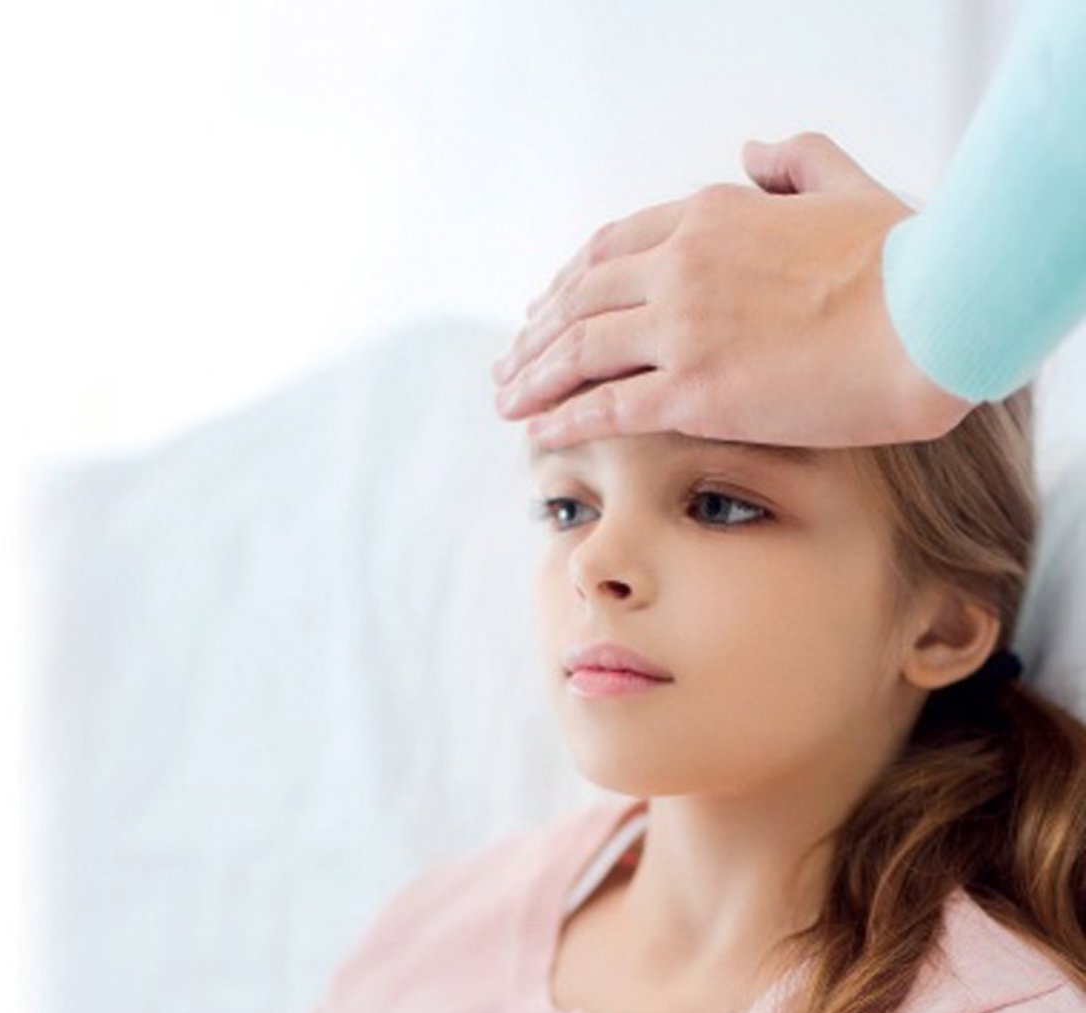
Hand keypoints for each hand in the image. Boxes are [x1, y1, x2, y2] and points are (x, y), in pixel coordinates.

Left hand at [492, 131, 973, 449]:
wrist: (936, 312)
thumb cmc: (908, 260)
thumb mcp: (847, 186)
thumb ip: (797, 162)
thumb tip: (756, 148)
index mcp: (711, 215)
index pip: (612, 247)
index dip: (570, 283)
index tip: (549, 310)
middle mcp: (681, 265)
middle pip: (580, 298)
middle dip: (537, 334)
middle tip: (510, 363)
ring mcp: (683, 328)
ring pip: (579, 350)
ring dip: (533, 376)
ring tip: (507, 400)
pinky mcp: (694, 390)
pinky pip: (605, 406)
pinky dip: (562, 418)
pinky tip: (538, 432)